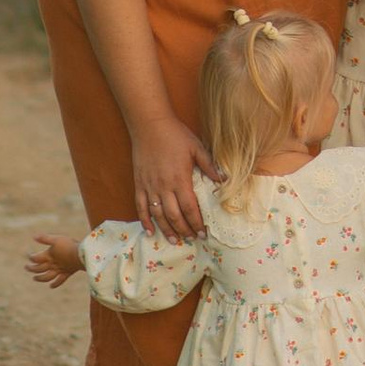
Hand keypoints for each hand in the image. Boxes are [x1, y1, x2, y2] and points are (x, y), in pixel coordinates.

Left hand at [27, 233, 82, 286]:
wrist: (82, 255)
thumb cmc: (69, 245)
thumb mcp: (56, 239)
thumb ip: (45, 238)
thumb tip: (33, 237)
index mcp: (49, 256)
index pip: (36, 258)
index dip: (31, 257)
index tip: (28, 256)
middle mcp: (52, 264)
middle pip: (39, 268)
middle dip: (32, 268)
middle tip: (26, 267)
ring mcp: (59, 270)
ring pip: (47, 276)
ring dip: (40, 278)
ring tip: (34, 278)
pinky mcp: (67, 273)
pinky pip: (59, 281)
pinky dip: (55, 284)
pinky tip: (51, 286)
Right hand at [131, 121, 212, 238]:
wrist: (150, 125)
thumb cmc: (175, 135)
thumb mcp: (197, 148)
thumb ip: (210, 166)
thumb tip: (225, 179)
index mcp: (180, 179)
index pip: (190, 209)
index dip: (197, 223)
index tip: (203, 234)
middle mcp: (164, 186)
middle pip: (174, 216)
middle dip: (184, 230)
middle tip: (192, 238)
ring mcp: (150, 186)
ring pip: (158, 215)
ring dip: (166, 230)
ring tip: (175, 240)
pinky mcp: (139, 184)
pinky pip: (140, 207)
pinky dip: (144, 221)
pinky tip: (150, 231)